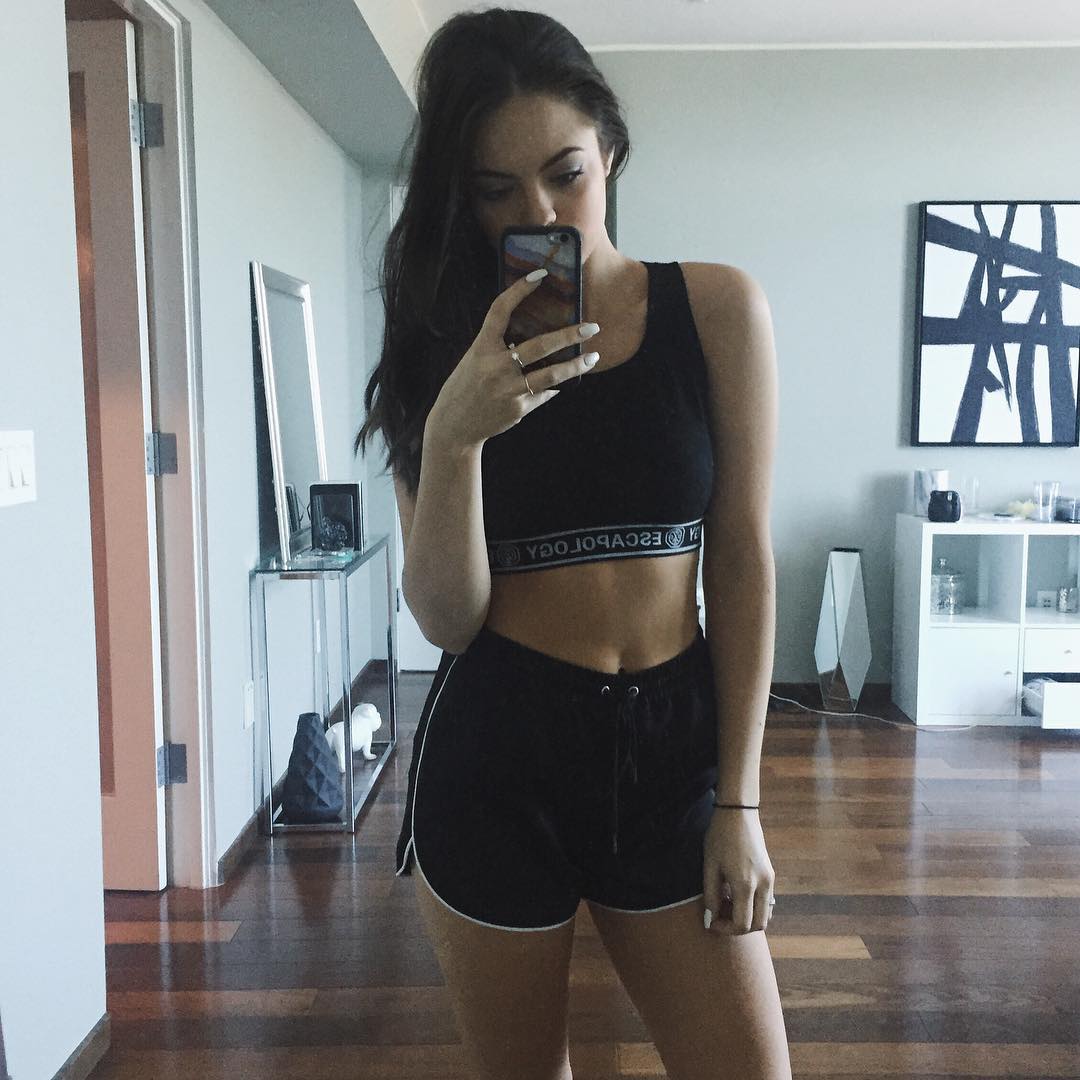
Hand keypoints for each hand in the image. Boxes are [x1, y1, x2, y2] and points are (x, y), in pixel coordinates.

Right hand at [426, 269, 601, 451]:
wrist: (454, 425)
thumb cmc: (466, 386)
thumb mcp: (476, 360)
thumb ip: (500, 348)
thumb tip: (537, 341)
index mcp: (482, 348)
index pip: (500, 311)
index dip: (519, 290)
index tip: (539, 275)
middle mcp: (496, 367)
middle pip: (540, 346)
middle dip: (569, 335)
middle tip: (592, 327)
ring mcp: (509, 389)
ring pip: (550, 375)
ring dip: (575, 365)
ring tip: (593, 358)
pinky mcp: (518, 409)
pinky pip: (543, 394)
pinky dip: (554, 387)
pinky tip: (564, 382)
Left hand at [702, 808, 775, 934]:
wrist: (738, 813)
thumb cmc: (720, 837)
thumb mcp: (710, 866)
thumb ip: (711, 896)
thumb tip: (710, 919)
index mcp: (745, 884)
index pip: (742, 924)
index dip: (726, 929)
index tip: (711, 922)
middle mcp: (763, 885)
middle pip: (758, 925)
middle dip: (738, 927)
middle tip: (720, 914)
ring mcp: (770, 880)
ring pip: (765, 915)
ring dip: (748, 917)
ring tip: (727, 903)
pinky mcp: (771, 874)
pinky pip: (767, 902)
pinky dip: (754, 907)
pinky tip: (736, 893)